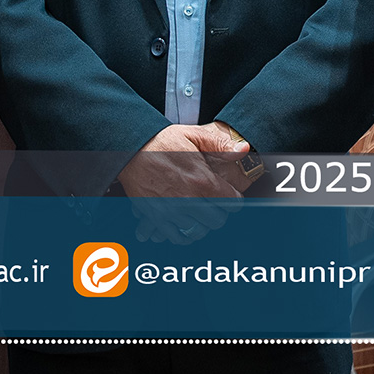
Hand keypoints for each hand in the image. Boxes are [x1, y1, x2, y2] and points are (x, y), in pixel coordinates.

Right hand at [117, 124, 250, 244]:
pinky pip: (176, 237)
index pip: (232, 203)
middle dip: (220, 212)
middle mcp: (188, 200)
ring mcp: (171, 212)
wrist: (131, 151)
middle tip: (215, 202)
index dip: (234, 198)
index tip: (229, 193)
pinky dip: (183, 234)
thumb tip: (243, 149)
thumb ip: (221, 143)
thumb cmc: (161, 143)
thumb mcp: (194, 135)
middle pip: (217, 221)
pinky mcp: (157, 218)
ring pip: (198, 231)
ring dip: (202, 223)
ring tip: (200, 212)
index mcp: (201, 180)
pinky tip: (185, 222)